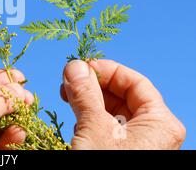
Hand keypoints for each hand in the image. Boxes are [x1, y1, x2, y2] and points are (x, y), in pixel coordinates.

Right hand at [60, 59, 185, 148]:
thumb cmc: (105, 166)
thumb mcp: (93, 128)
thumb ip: (85, 93)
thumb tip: (75, 66)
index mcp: (160, 122)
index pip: (135, 82)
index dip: (106, 70)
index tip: (81, 67)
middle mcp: (152, 132)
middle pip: (123, 94)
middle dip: (93, 84)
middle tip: (68, 81)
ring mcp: (137, 144)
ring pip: (113, 110)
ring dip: (88, 99)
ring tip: (66, 95)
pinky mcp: (121, 152)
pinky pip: (107, 127)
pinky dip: (89, 116)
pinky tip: (74, 114)